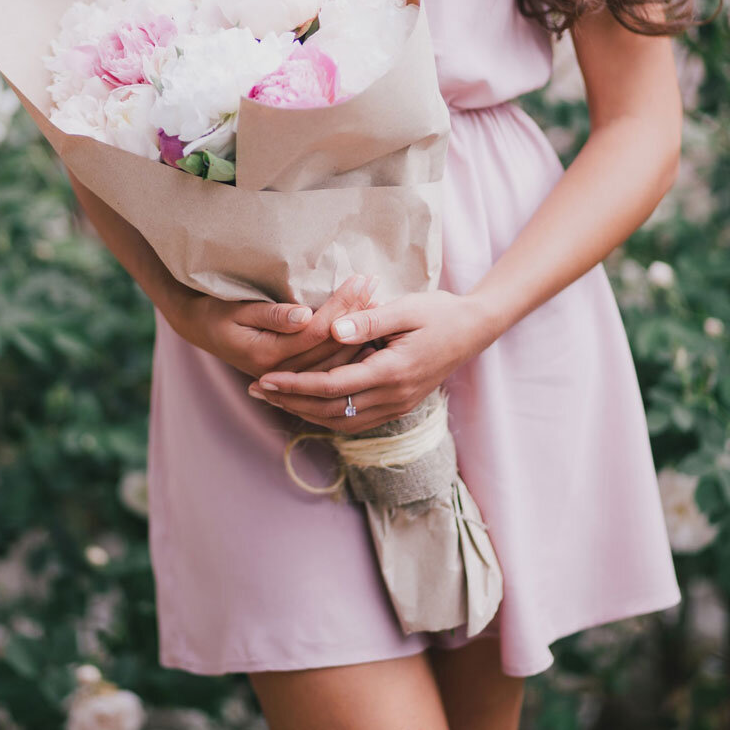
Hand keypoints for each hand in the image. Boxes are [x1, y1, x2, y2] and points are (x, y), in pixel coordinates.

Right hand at [165, 273, 377, 380]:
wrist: (201, 330)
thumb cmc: (217, 312)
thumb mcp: (238, 308)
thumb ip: (272, 315)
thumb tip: (304, 314)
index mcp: (269, 355)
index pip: (317, 330)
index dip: (342, 305)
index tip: (360, 279)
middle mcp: (283, 372)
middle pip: (331, 345)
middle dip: (357, 313)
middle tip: (376, 285)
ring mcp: (289, 378)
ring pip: (334, 359)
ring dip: (359, 331)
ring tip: (379, 303)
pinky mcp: (295, 376)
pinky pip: (329, 367)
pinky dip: (350, 349)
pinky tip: (369, 332)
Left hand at [248, 289, 497, 432]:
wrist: (474, 329)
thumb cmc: (439, 312)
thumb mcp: (406, 308)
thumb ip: (369, 321)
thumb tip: (334, 331)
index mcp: (392, 371)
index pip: (333, 386)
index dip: (296, 384)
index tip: (266, 377)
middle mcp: (394, 396)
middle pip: (331, 410)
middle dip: (290, 401)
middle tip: (256, 390)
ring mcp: (398, 406)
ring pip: (342, 421)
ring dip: (305, 412)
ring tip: (274, 398)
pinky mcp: (399, 406)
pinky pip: (357, 421)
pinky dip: (328, 416)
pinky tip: (309, 406)